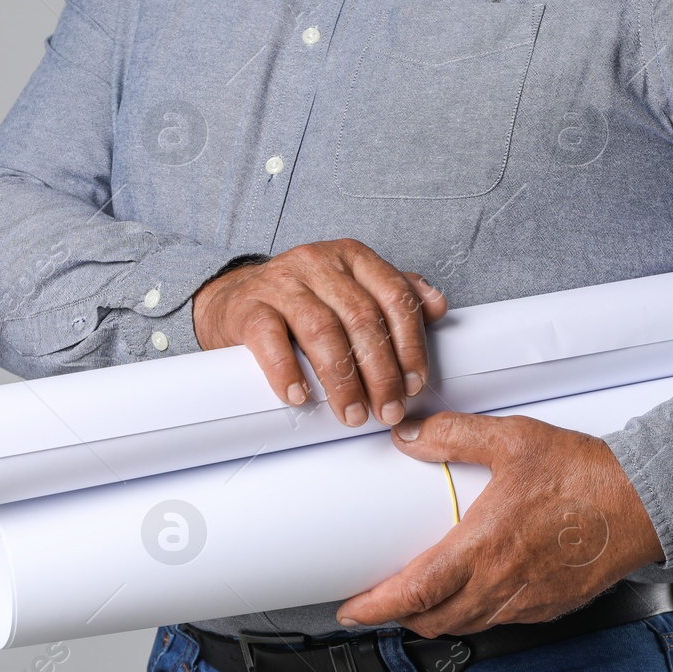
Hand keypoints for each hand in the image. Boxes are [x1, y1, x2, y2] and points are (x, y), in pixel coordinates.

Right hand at [192, 239, 447, 426]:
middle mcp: (318, 263)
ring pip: (322, 331)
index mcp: (352, 257)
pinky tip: (300, 396)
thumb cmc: (302, 303)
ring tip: (351, 414)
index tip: (415, 384)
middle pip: (362, 318)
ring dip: (342, 380)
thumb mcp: (352, 291)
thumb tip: (437, 306)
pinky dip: (287, 371)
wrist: (236, 303)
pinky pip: (271, 339)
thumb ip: (393, 296)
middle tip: (387, 411)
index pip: (394, 296)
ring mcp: (281, 282)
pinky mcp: (248, 307)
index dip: (411, 344)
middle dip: (381, 373)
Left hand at [335, 413, 664, 636]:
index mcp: (485, 546)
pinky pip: (500, 621)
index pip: (415, 592)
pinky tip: (472, 596)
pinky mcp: (551, 606)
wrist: (647, 502)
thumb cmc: (586, 474)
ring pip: (466, 625)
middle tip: (376, 604)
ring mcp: (528, 600)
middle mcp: (503, 583)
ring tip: (416, 603)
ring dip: (434, 619)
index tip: (351, 609)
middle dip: (397, 618)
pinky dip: (473, 616)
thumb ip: (456, 435)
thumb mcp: (513, 439)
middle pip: (433, 619)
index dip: (375, 607)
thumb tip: (409, 436)